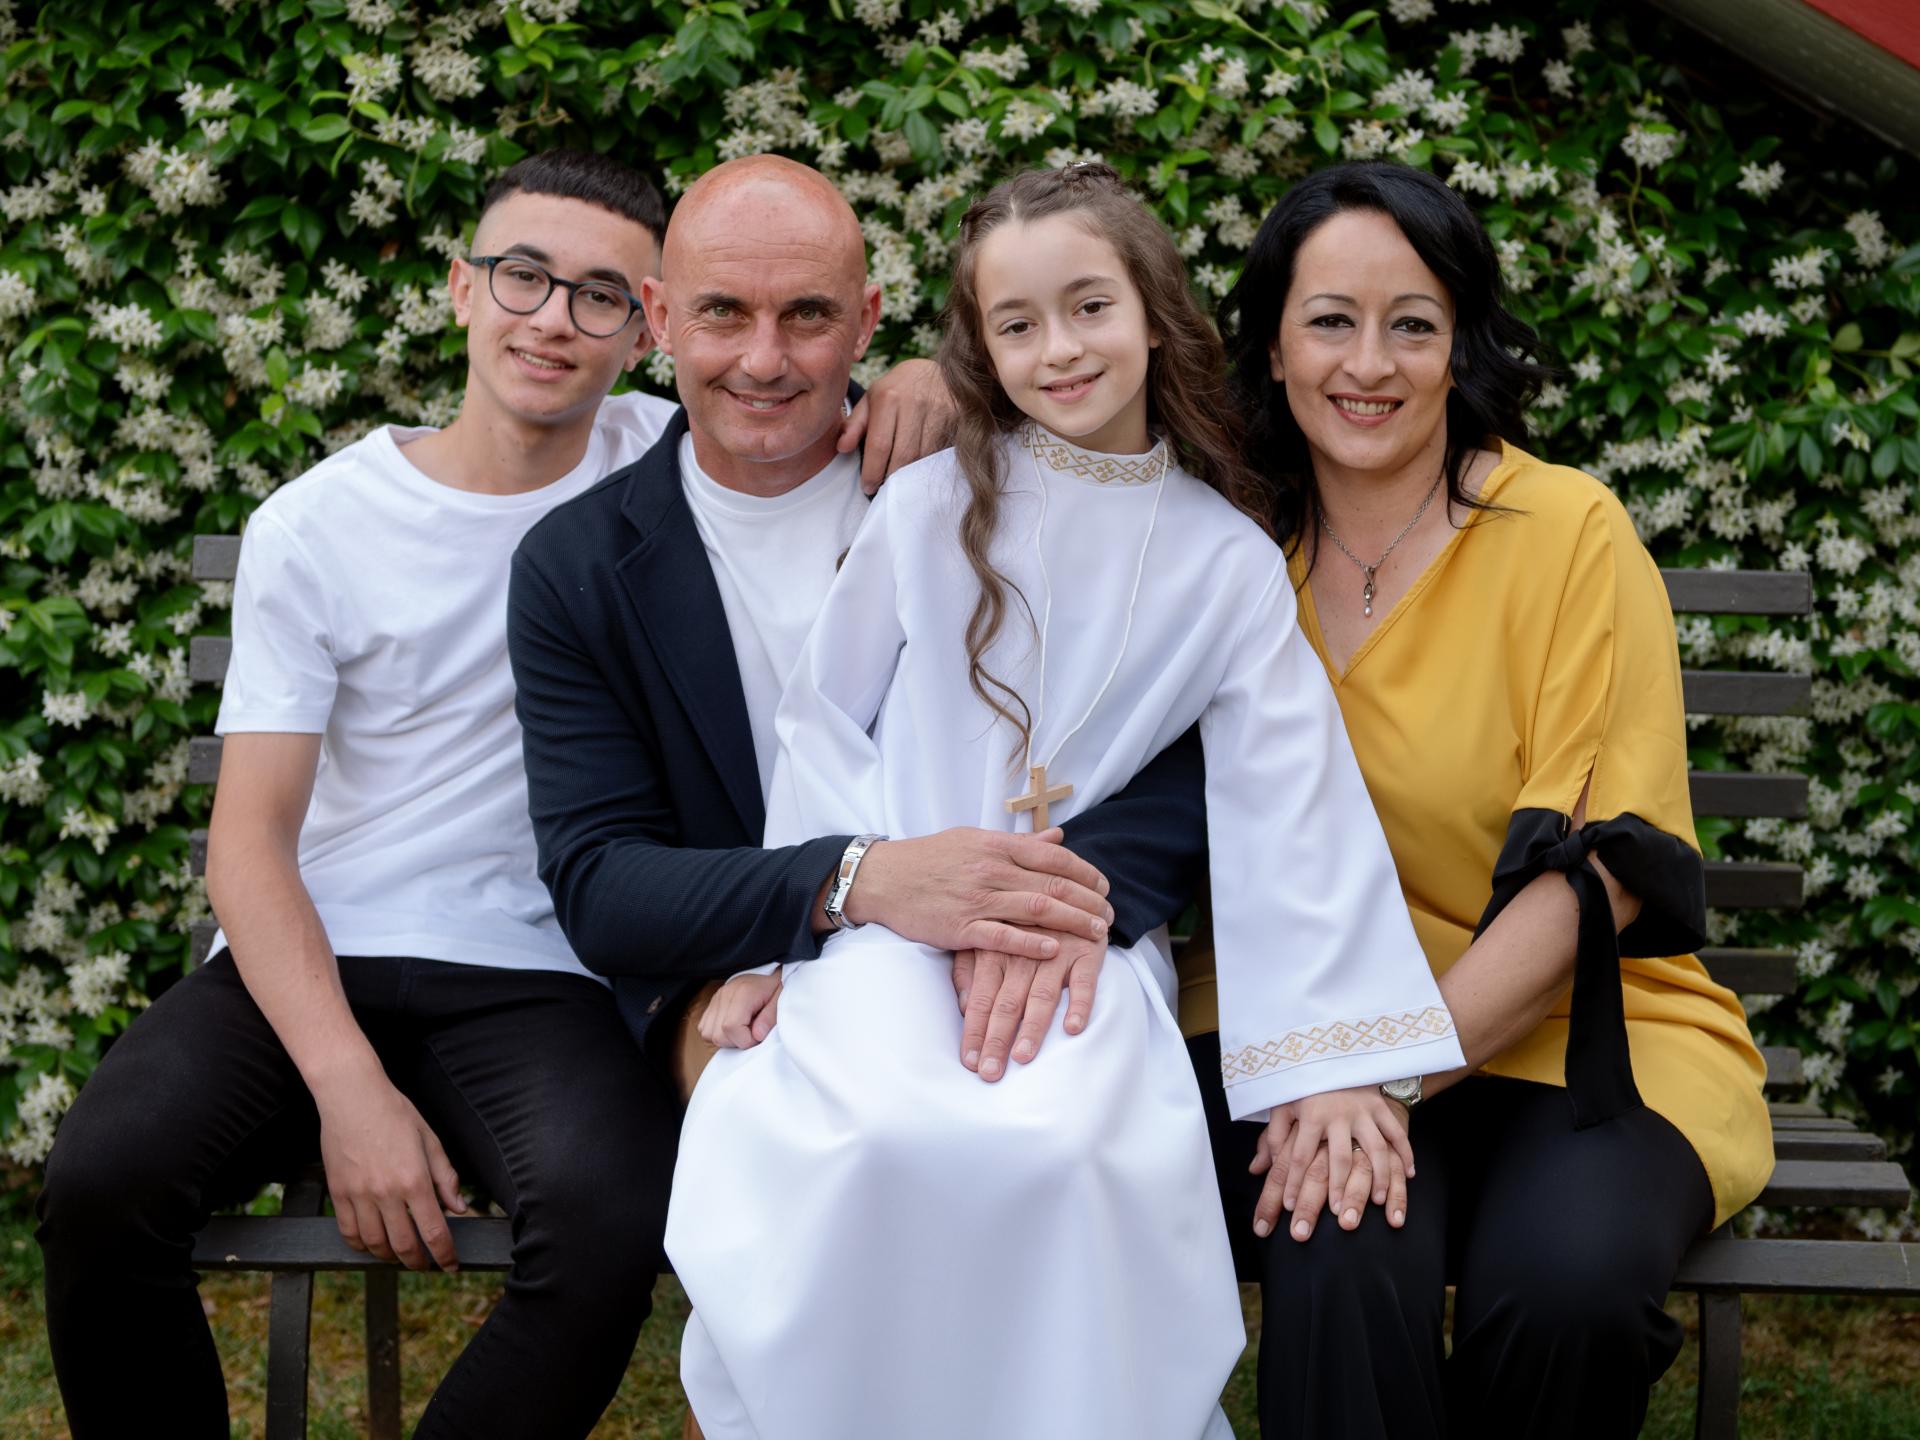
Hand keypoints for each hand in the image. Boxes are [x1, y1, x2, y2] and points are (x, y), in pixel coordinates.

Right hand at [315, 1072, 465, 1272]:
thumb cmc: (396, 1113)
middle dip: (418, 1262)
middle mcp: (386, 1193)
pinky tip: (372, 1245)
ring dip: (390, 1257)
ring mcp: (359, 1195)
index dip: (445, 1255)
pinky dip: (361, 1246)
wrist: (352, 1097)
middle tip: (426, 1264)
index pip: (434, 1231)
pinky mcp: (338, 1193)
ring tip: (400, 1256)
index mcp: (415, 1180)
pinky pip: (349, 1232)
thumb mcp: (430, 1140)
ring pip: (375, 1244)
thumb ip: (446, 1177)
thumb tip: (459, 1208)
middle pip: (404, 1245)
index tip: (451, 1266)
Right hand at [699, 971, 782, 1049]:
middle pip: (718, 1035)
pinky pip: (704, 1029)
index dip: (746, 1040)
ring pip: (708, 1034)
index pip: (731, 1027)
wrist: (765, 971)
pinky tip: (734, 1027)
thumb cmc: (774, 986)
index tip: (759, 1035)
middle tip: (753, 1031)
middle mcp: (724, 996)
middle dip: (737, 1042)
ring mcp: (715, 1000)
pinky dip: (718, 1033)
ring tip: (743, 1029)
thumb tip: (757, 1036)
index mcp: (742, 993)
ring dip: (727, 1039)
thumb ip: (770, 1018)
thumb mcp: (781, 999)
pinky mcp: (711, 1005)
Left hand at [836, 357, 956, 494]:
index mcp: (888, 397)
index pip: (879, 445)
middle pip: (904, 455)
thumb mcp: (872, 400)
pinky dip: (929, 466)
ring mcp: (939, 409)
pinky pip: (941, 452)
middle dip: (892, 478)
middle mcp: (915, 402)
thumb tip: (841, 449)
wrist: (937, 371)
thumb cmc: (898, 390)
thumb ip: (855, 424)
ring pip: (924, 457)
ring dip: (911, 475)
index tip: (868, 487)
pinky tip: (921, 470)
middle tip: (884, 489)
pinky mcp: (957, 417)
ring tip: (901, 481)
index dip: (873, 471)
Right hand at [846, 826, 1113, 961]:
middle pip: (1052, 884)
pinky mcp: (960, 928)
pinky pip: (1002, 937)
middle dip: (1088, 901)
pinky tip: (1054, 949)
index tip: (1104, 887)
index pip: (1052, 856)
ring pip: (1036, 909)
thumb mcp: (974, 839)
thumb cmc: (929, 858)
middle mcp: (990, 869)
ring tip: (1096, 934)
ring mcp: (976, 899)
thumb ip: (1018, 843)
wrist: (882, 878)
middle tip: (1110, 917)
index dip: (1084, 872)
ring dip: (1072, 922)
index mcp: (995, 845)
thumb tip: (1058, 837)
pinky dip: (1030, 943)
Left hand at [951, 933, 1103, 1080]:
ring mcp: (1056, 952)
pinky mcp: (1087, 951)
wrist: (1065, 888)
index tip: (969, 1062)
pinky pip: (1084, 981)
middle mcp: (1022, 954)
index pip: (981, 999)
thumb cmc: (1018, 921)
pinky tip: (1072, 1028)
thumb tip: (964, 1006)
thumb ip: (969, 969)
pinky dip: (1079, 1004)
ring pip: (1041, 994)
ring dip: (1032, 1027)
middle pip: (1006, 1002)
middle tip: (990, 1073)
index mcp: (994, 952)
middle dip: (996, 1039)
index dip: (974, 1031)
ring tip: (1023, 1057)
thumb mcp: (986, 936)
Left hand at [1249, 1087, 1413, 1242]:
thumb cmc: (1304, 1085)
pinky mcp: (1381, 1108)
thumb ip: (1272, 1137)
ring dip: (1377, 1176)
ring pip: (1374, 1148)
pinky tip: (1408, 1174)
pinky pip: (1396, 1133)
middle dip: (1339, 1188)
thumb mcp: (1283, 1104)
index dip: (1293, 1183)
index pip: (1299, 1155)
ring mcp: (1363, 1112)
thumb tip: (1256, 1169)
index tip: (1289, 1207)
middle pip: (1339, 1158)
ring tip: (1377, 1201)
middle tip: (1340, 1216)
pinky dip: (1406, 1153)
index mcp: (1310, 1114)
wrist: (1333, 1054)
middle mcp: (1338, 1114)